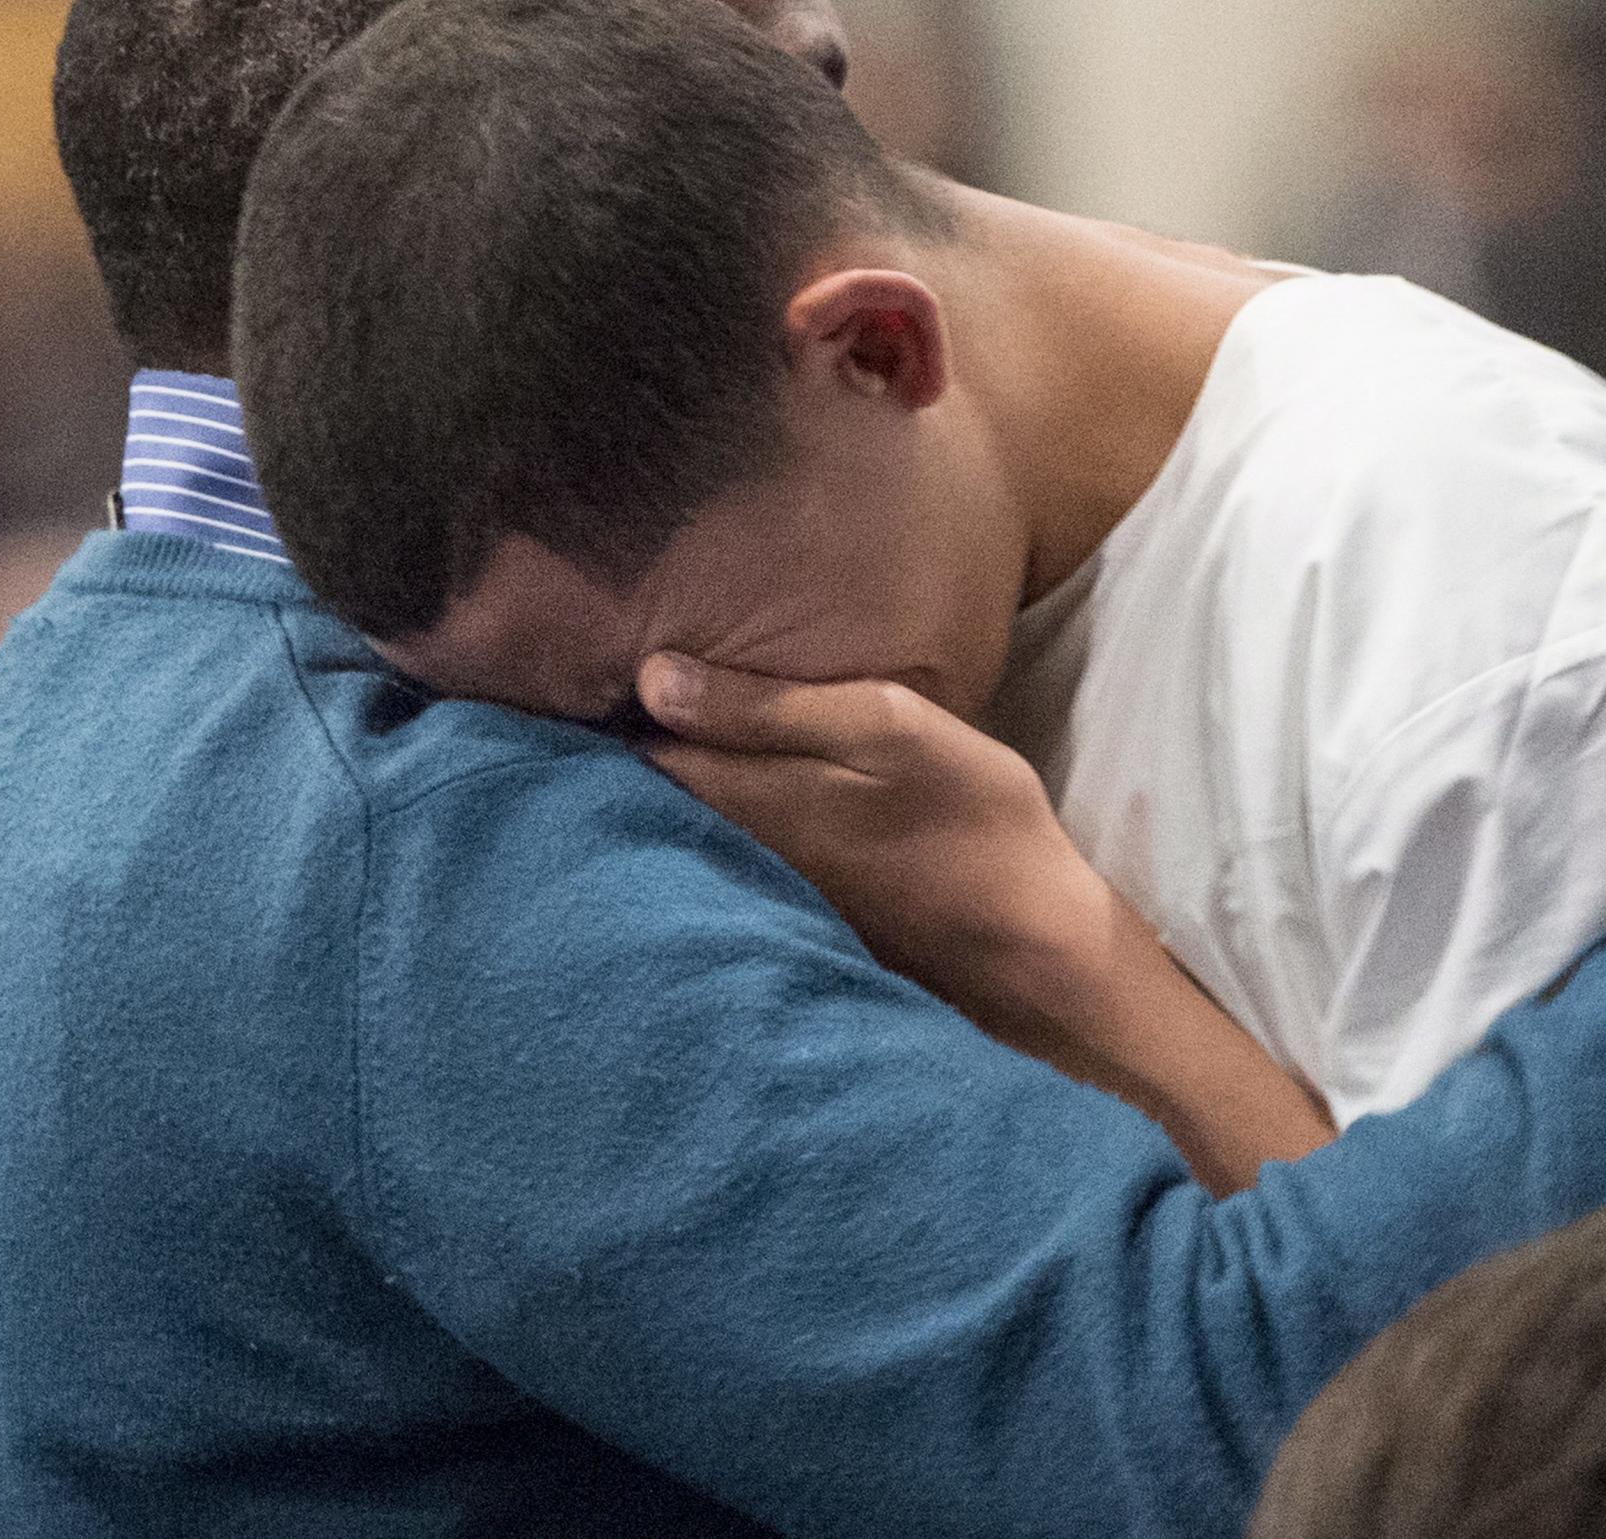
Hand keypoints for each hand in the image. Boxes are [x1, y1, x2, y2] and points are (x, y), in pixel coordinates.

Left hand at [638, 652, 1333, 1185]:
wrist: (1030, 943)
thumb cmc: (968, 816)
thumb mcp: (887, 730)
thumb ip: (769, 707)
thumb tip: (651, 678)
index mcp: (744, 800)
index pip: (633, 748)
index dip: (599, 704)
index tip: (575, 663)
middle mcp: (727, 855)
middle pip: (639, 797)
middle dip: (606, 751)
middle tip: (575, 690)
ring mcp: (754, 893)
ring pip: (670, 833)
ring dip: (643, 795)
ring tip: (612, 737)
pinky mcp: (787, 914)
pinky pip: (710, 863)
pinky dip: (691, 833)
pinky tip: (690, 807)